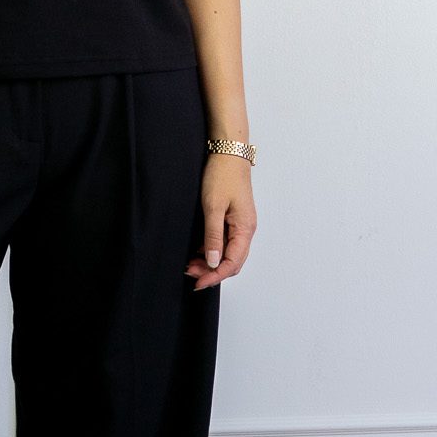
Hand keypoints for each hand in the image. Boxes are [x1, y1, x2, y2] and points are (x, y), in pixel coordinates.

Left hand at [185, 153, 255, 289]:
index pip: (232, 263)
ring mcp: (241, 224)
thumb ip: (213, 236)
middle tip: (190, 272)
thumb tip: (214, 262)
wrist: (229, 153)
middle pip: (232, 262)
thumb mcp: (213, 207)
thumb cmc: (222, 176)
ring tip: (191, 263)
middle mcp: (246, 230)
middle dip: (212, 271)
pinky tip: (198, 249)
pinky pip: (226, 242)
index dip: (215, 276)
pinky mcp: (235, 219)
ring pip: (229, 253)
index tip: (198, 283)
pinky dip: (213, 249)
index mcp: (245, 229)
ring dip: (211, 261)